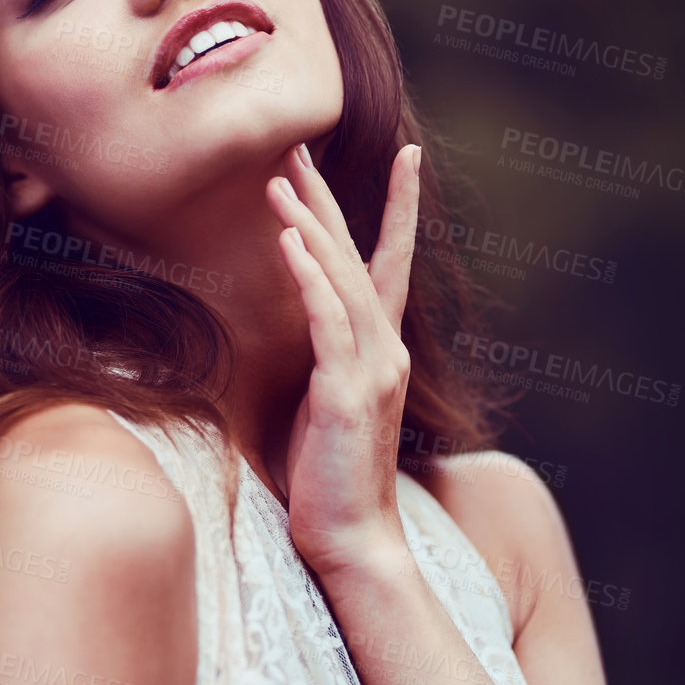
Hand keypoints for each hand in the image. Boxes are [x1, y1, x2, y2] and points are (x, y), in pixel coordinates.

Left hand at [266, 141, 422, 580]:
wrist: (352, 540)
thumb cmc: (328, 477)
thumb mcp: (320, 404)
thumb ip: (319, 360)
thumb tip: (289, 330)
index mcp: (380, 350)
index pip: (393, 263)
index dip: (399, 207)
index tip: (406, 155)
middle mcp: (384, 351)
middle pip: (359, 254)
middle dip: (328, 196)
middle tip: (300, 143)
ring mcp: (370, 371)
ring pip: (341, 279)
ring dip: (309, 223)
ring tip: (279, 177)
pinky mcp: (346, 394)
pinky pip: (328, 322)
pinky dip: (310, 278)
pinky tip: (288, 241)